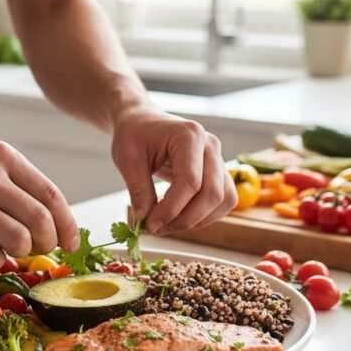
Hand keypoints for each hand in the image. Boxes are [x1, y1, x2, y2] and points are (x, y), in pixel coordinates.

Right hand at [0, 137, 79, 268]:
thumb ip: (17, 184)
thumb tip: (54, 224)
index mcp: (3, 157)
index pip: (51, 195)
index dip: (67, 225)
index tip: (71, 244)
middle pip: (40, 221)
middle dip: (47, 243)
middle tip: (39, 248)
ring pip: (18, 241)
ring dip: (21, 252)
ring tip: (9, 247)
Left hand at [111, 106, 237, 234]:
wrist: (142, 121)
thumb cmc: (134, 134)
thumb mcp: (127, 159)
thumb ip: (138, 191)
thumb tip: (144, 222)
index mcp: (189, 136)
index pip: (190, 181)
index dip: (171, 209)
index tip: (150, 224)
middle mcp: (210, 146)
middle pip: (212, 193)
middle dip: (185, 218)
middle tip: (157, 228)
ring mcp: (218, 158)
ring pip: (223, 200)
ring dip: (197, 220)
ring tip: (166, 223)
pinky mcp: (218, 171)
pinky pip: (223, 200)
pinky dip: (204, 215)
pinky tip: (179, 216)